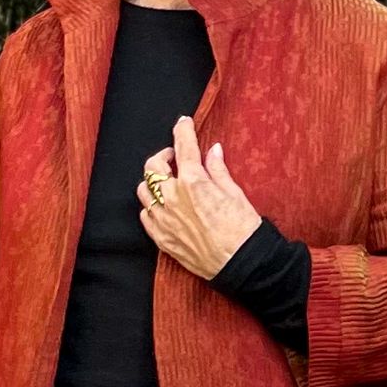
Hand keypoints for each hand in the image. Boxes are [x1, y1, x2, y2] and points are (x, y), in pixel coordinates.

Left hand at [136, 115, 261, 277]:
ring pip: (144, 190)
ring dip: (154, 181)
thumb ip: (218, 169)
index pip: (183, 146)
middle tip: (175, 156)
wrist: (241, 264)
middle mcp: (173, 198)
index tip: (183, 122)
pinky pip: (145, 216)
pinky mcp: (162, 239)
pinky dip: (151, 206)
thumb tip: (213, 151)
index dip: (182, 130)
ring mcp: (164, 220)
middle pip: (153, 166)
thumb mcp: (235, 192)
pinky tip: (164, 206)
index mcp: (193, 182)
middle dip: (163, 155)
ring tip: (168, 182)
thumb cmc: (242, 228)